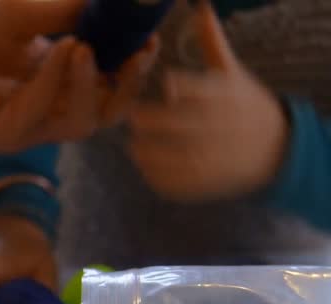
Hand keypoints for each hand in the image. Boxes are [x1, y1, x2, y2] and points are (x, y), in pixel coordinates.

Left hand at [0, 0, 157, 151]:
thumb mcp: (22, 13)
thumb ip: (67, 10)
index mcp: (61, 77)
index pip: (112, 80)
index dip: (136, 62)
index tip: (150, 33)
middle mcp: (50, 106)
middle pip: (107, 110)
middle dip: (129, 83)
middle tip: (138, 50)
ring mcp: (27, 126)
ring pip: (80, 123)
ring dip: (90, 84)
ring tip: (85, 47)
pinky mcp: (1, 137)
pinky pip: (38, 116)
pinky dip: (54, 82)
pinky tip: (59, 50)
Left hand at [127, 1, 288, 201]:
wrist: (276, 148)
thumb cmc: (246, 105)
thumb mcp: (233, 74)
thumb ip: (212, 45)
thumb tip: (201, 9)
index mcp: (224, 98)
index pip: (192, 89)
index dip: (175, 87)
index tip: (163, 87)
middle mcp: (218, 128)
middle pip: (174, 124)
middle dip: (148, 121)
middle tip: (132, 118)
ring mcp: (212, 157)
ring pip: (169, 156)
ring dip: (145, 152)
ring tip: (134, 146)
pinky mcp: (207, 182)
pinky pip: (174, 182)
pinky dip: (156, 176)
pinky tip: (146, 167)